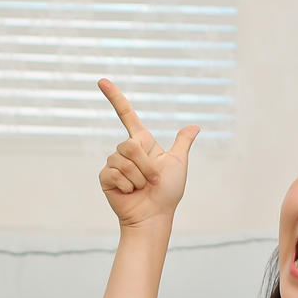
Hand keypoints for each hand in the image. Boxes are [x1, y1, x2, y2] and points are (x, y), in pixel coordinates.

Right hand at [97, 79, 198, 229]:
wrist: (154, 216)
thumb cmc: (168, 193)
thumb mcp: (178, 163)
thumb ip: (182, 143)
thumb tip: (195, 126)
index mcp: (142, 143)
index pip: (126, 115)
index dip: (115, 98)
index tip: (101, 81)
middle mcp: (126, 151)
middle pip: (130, 144)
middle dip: (146, 165)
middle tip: (153, 180)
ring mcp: (114, 164)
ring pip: (124, 160)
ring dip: (139, 178)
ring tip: (142, 188)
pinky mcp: (106, 178)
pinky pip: (115, 173)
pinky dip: (128, 186)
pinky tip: (130, 193)